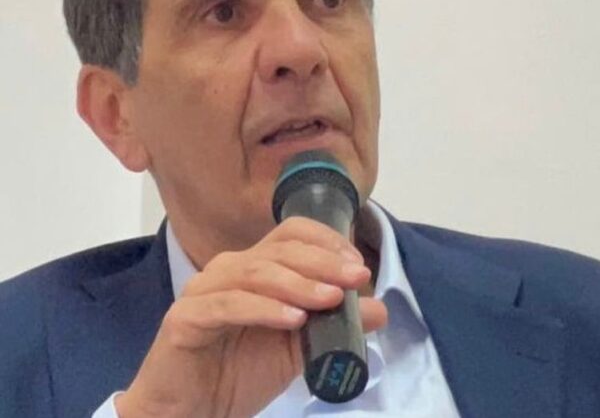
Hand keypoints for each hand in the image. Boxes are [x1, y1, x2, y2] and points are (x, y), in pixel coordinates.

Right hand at [115, 216, 387, 417]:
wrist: (195, 411)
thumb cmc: (241, 373)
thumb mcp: (301, 347)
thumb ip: (335, 326)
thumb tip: (378, 309)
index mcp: (255, 267)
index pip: (292, 234)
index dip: (327, 242)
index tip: (358, 267)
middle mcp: (229, 269)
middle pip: (279, 250)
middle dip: (323, 262)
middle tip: (355, 278)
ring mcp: (204, 290)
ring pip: (254, 271)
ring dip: (298, 283)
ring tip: (330, 299)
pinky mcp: (186, 317)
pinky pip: (227, 305)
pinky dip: (264, 309)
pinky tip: (293, 320)